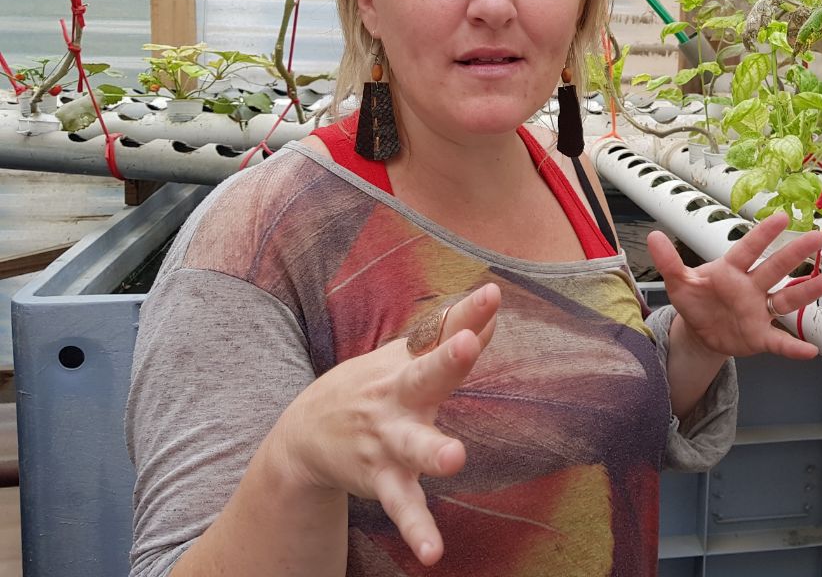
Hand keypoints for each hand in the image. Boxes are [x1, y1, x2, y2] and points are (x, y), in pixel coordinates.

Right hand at [271, 282, 500, 566]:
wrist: (305, 432)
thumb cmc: (373, 386)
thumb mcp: (405, 357)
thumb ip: (450, 334)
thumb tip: (491, 307)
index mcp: (409, 363)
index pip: (443, 332)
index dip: (468, 313)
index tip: (492, 294)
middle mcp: (398, 397)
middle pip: (425, 376)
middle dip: (448, 360)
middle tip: (467, 346)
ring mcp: (388, 440)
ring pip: (413, 446)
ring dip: (433, 451)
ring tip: (454, 458)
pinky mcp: (383, 480)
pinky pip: (403, 507)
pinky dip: (417, 529)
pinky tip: (432, 553)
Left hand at [648, 212, 821, 359]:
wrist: (700, 331)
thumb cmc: (696, 300)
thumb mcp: (678, 283)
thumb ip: (669, 261)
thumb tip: (653, 237)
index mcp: (730, 270)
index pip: (748, 248)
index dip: (762, 234)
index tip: (781, 217)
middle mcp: (750, 287)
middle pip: (774, 268)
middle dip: (794, 253)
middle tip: (816, 237)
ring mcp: (758, 311)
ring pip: (786, 299)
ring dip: (806, 291)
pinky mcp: (759, 335)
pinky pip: (779, 340)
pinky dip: (794, 346)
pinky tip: (810, 351)